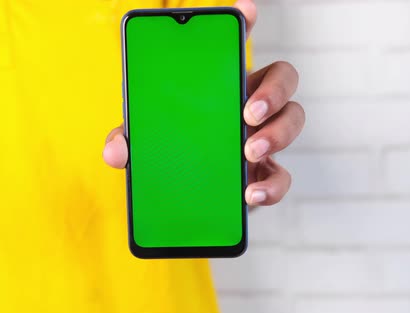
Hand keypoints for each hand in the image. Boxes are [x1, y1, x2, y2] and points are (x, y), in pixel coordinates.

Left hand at [103, 0, 304, 206]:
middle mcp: (247, 105)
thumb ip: (127, 140)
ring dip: (277, 133)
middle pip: (282, 77)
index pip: (235, 46)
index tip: (245, 10)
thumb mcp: (143, 142)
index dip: (244, 24)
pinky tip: (251, 193)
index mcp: (219, 86)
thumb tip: (116, 151)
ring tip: (249, 151)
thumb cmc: (168, 154)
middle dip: (273, 90)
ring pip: (293, 119)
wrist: (181, 197)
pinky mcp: (263, 174)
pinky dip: (272, 186)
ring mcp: (261, 138)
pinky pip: (282, 176)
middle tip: (248, 113)